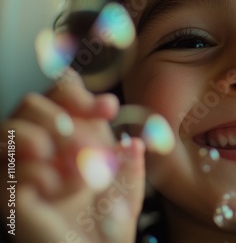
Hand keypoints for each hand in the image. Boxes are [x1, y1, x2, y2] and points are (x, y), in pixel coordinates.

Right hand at [0, 72, 144, 242]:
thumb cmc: (107, 230)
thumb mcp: (127, 191)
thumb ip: (130, 165)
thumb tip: (133, 143)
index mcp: (71, 141)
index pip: (60, 97)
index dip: (80, 95)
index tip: (108, 109)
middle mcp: (42, 152)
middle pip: (30, 103)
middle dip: (60, 116)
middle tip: (86, 145)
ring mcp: (21, 172)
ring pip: (7, 128)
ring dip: (44, 138)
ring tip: (75, 167)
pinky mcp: (8, 196)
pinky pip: (8, 169)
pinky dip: (38, 174)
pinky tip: (59, 191)